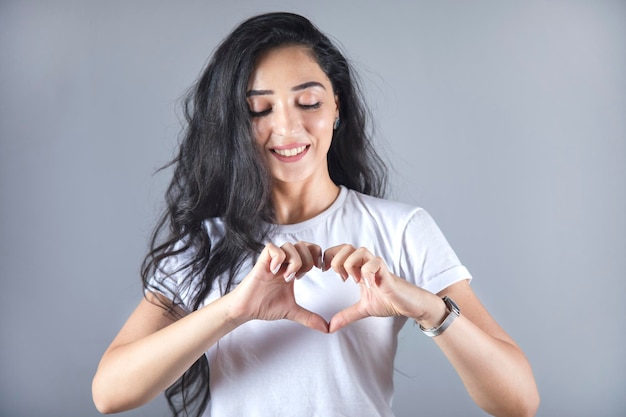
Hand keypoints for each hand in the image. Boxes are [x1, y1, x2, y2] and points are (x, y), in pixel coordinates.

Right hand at [230, 241, 328, 332]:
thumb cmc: (265, 305)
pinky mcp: (261, 262)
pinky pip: (272, 248)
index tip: (318, 271)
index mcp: (293, 268)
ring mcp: (272, 260)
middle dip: (307, 260)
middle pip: (303, 245)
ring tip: (287, 278)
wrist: (246, 309)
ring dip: (294, 262)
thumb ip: (310, 317)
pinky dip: (277, 259)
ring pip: (290, 245)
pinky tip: (274, 272)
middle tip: (301, 277)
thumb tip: (327, 329)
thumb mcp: (293, 311)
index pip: (311, 249)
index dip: (318, 256)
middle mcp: (284, 262)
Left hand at [323, 244, 440, 332]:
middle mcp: (367, 264)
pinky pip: (375, 263)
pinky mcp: (387, 273)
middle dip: (337, 260)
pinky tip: (369, 285)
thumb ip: (346, 315)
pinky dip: (368, 272)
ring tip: (353, 280)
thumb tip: (330, 328)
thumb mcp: (363, 308)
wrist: (409, 305)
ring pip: (360, 251)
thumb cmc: (389, 301)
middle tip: (340, 278)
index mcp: (359, 268)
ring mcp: (377, 267)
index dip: (330, 256)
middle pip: (347, 247)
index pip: (340, 250)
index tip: (325, 271)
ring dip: (351, 265)